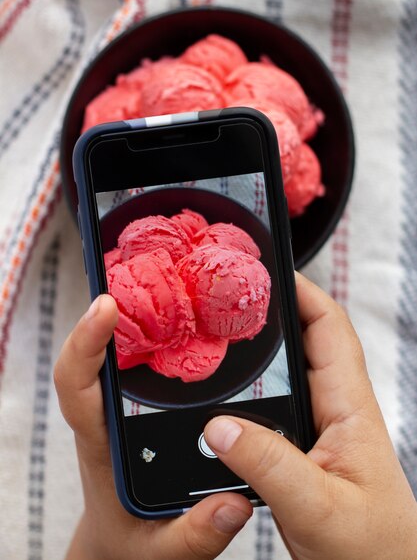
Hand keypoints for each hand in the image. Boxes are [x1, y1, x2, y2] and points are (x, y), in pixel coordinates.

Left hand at [54, 295, 252, 559]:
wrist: (123, 543)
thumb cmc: (133, 544)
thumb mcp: (162, 552)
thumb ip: (195, 534)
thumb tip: (234, 501)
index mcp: (101, 442)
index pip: (76, 385)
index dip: (84, 342)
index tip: (105, 306)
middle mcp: (109, 413)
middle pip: (98, 349)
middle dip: (116, 304)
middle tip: (145, 265)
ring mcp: (126, 405)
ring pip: (124, 348)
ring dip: (139, 309)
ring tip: (170, 273)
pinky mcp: (146, 403)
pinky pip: (146, 360)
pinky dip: (161, 331)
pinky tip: (190, 314)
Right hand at [204, 273, 416, 559]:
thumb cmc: (372, 550)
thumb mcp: (317, 509)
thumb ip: (269, 467)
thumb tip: (220, 427)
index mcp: (350, 409)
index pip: (331, 329)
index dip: (303, 293)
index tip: (266, 272)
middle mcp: (336, 410)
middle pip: (307, 341)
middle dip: (273, 314)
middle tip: (229, 297)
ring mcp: (321, 429)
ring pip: (290, 373)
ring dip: (261, 352)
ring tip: (221, 335)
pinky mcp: (304, 450)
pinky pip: (277, 405)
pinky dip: (252, 391)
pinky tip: (225, 398)